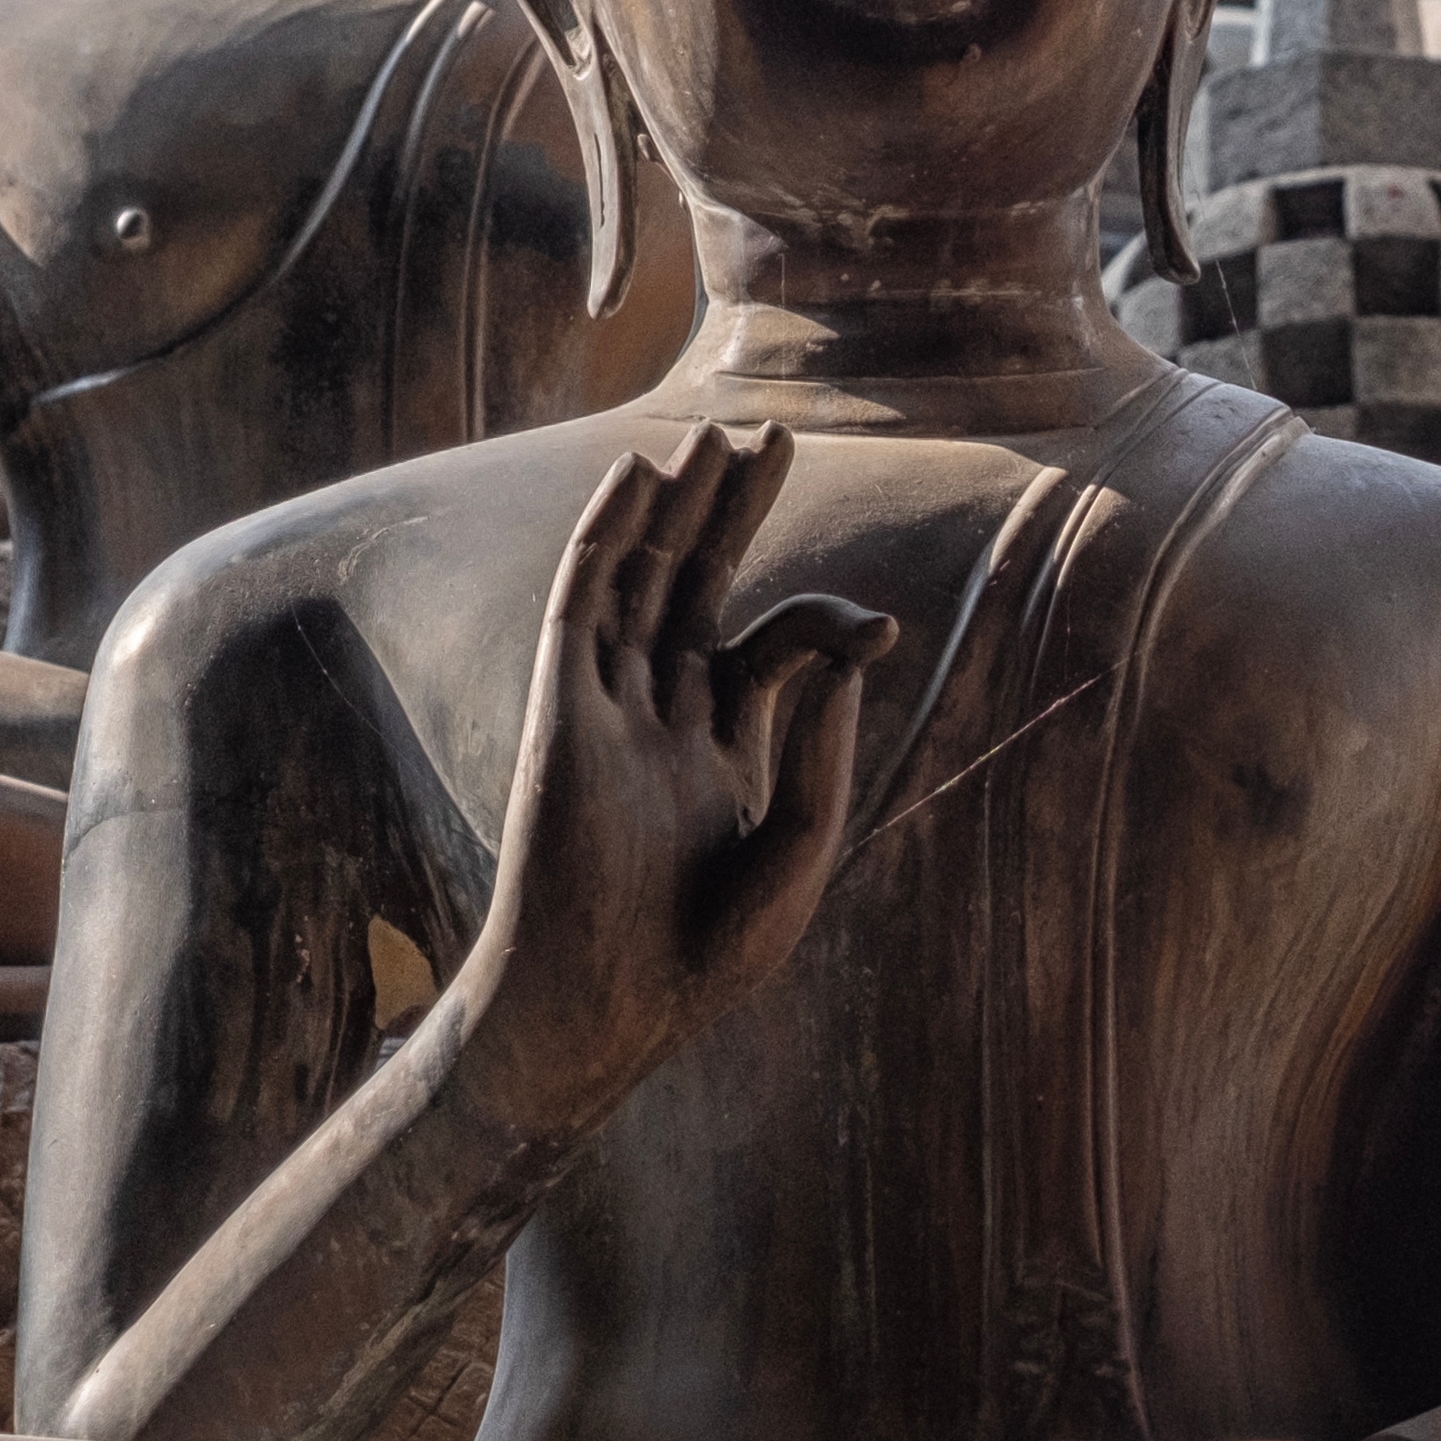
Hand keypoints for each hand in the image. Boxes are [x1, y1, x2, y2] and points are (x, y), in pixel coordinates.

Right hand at [439, 425, 890, 1144]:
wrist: (609, 1006)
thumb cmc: (703, 955)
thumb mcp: (797, 851)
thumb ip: (825, 754)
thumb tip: (848, 655)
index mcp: (725, 750)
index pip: (772, 649)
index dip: (827, 623)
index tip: (880, 629)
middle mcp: (664, 715)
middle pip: (700, 587)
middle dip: (735, 515)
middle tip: (774, 437)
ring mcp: (608, 708)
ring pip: (642, 580)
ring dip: (676, 507)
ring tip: (715, 434)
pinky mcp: (560, 710)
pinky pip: (583, 602)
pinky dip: (609, 536)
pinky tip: (638, 479)